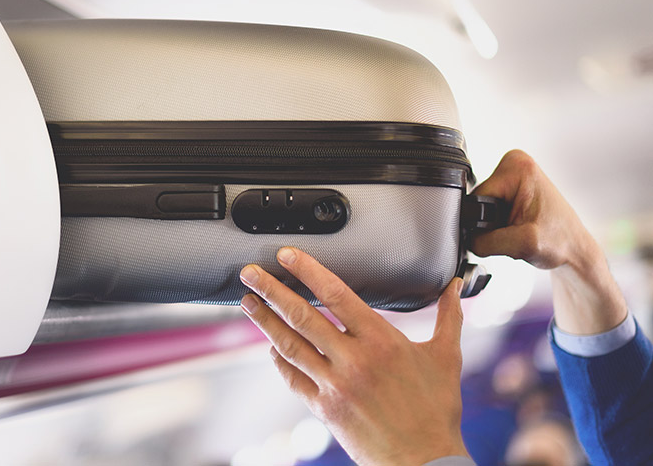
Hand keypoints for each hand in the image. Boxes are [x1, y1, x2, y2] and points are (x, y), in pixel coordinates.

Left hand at [239, 247, 468, 465]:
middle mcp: (353, 359)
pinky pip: (293, 378)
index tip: (286, 256)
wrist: (425, 461)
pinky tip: (270, 348)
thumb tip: (455, 287)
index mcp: (381, 340)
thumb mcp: (447, 358)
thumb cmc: (437, 411)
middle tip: (250, 274)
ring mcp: (335, 384)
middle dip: (271, 291)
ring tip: (248, 302)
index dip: (307, 271)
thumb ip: (448, 317)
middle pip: (302, 316)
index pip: (336, 294)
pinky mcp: (325, 408)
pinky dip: (279, 361)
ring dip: (264, 321)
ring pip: (290, 345)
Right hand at [470, 149, 626, 333]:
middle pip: (478, 203)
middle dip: (490, 225)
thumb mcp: (522, 244)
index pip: (477, 199)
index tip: (508, 230)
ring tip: (518, 232)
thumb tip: (465, 239)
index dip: (484, 224)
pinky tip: (516, 228)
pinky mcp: (513, 187)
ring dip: (495, 226)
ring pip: (481, 209)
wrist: (575, 250)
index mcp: (518, 168)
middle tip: (515, 233)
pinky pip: (488, 210)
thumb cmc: (561, 242)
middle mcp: (515, 164)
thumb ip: (485, 241)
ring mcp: (514, 175)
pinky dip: (499, 225)